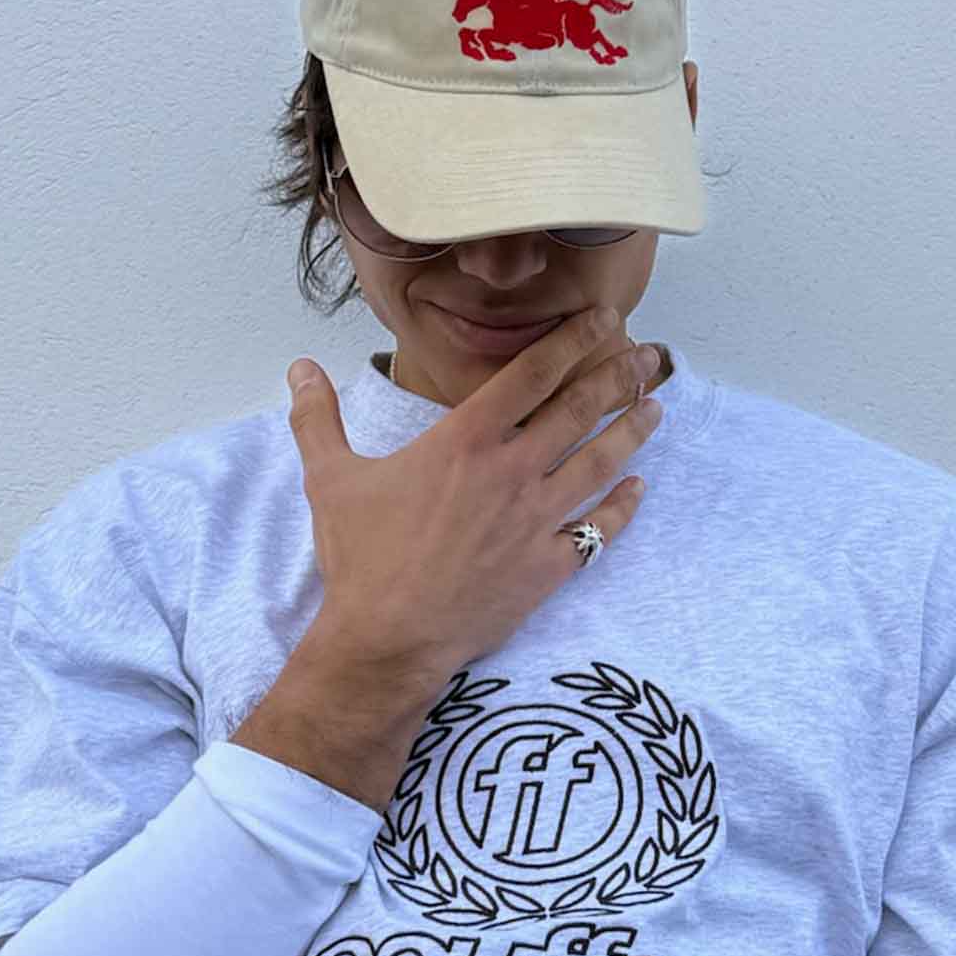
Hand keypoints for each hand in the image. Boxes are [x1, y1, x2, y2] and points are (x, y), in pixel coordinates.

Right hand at [284, 303, 663, 680]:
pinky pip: (599, 531)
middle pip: (580, 410)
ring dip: (632, 431)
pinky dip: (623, 508)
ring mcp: (537, 519)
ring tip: (656, 406)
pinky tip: (640, 489)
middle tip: (647, 352)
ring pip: (601, 463)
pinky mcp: (548, 566)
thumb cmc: (361, 559)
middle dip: (617, 375)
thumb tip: (299, 368)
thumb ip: (318, 418)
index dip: (572, 339)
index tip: (603, 316)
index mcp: (465, 441)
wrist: (387, 639)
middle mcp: (512, 471)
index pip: (532, 374)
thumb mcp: (330, 478)